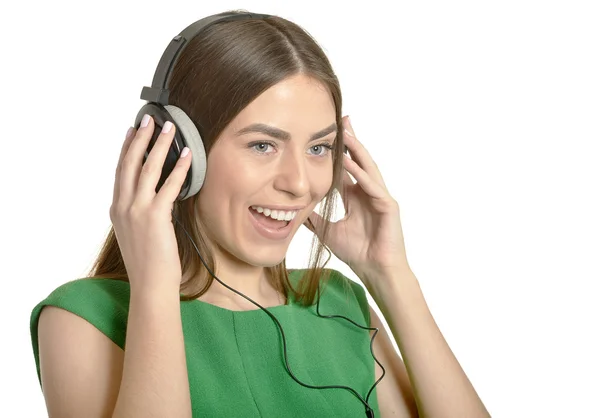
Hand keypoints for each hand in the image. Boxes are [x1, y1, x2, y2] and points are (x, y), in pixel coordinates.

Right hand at [109, 114, 191, 292]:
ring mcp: (137, 211)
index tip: (132, 131)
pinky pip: (168, 186)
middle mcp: (123, 206)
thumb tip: (158, 196)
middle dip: (140, 138)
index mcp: (118, 209)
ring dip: (159, 146)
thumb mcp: (138, 233)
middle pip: (129, 163)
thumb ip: (141, 212)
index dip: (126, 149)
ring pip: (147, 169)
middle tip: (150, 120)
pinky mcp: (155, 217)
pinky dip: (179, 169)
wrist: (150, 284)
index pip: (120, 172)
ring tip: (170, 129)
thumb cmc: (148, 262)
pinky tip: (187, 156)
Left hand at [304, 116, 410, 285]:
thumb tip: (294, 211)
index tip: (327, 134)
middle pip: (359, 160)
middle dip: (351, 140)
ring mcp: (380, 197)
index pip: (346, 168)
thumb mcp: (327, 231)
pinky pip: (373, 186)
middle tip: (342, 118)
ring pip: (368, 167)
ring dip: (357, 150)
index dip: (338, 152)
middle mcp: (369, 192)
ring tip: (346, 132)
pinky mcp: (388, 206)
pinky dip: (360, 174)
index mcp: (356, 196)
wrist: (376, 271)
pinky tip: (350, 163)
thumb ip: (315, 218)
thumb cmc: (358, 253)